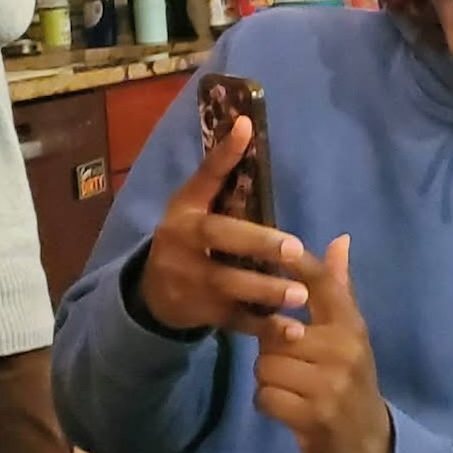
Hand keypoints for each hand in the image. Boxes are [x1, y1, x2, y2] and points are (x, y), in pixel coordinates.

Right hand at [137, 115, 311, 331]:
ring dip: (265, 290)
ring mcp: (191, 281)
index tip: (246, 127)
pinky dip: (264, 326)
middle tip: (295, 249)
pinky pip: (236, 320)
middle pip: (220, 239)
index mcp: (185, 212)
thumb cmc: (188, 238)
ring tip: (300, 295)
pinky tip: (293, 329)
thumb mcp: (194, 204)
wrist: (153, 294)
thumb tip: (245, 123)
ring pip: (228, 285)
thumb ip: (219, 171)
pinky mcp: (203, 314)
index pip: (203, 177)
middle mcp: (182, 243)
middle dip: (257, 243)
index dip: (222, 155)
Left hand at [254, 236, 393, 452]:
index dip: (302, 266)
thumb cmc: (350, 380)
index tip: (283, 247)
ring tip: (290, 387)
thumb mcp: (350, 334)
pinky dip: (268, 404)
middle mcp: (344, 350)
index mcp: (351, 326)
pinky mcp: (314, 416)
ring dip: (269, 380)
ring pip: (266, 366)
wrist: (368, 441)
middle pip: (276, 334)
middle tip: (290, 364)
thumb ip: (338, 288)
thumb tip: (340, 239)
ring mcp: (330, 385)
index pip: (325, 286)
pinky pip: (265, 397)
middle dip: (272, 350)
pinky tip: (287, 407)